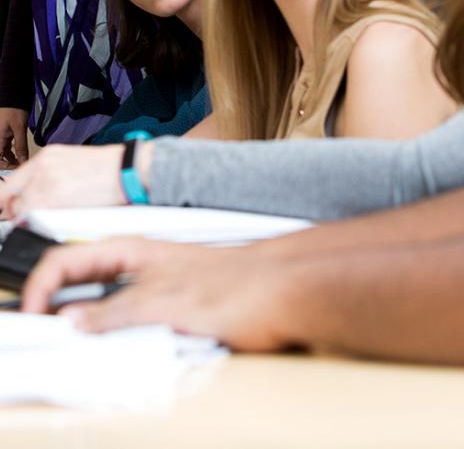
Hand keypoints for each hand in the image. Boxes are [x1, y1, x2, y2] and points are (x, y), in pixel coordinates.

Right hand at [0, 107, 28, 167]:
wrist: (12, 96)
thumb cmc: (14, 109)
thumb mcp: (20, 128)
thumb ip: (21, 146)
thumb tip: (23, 161)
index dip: (6, 166)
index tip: (17, 167)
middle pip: (0, 157)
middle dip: (9, 164)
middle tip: (21, 166)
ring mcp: (0, 137)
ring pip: (3, 153)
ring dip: (11, 159)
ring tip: (22, 161)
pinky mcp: (3, 134)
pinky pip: (5, 147)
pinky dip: (12, 152)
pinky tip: (20, 154)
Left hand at [0, 144, 126, 218]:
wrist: (126, 169)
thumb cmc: (108, 168)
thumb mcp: (72, 161)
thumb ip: (49, 176)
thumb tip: (34, 195)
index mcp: (46, 157)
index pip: (10, 183)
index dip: (7, 200)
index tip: (8, 208)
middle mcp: (42, 169)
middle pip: (11, 199)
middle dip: (17, 212)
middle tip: (29, 218)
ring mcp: (46, 185)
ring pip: (21, 211)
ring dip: (29, 219)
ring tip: (50, 219)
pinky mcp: (55, 202)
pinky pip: (34, 219)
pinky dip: (39, 224)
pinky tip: (54, 221)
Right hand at [23, 237, 300, 352]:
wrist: (284, 293)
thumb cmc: (235, 284)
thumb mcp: (164, 299)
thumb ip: (115, 311)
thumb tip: (71, 322)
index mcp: (130, 251)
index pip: (67, 259)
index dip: (41, 286)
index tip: (32, 318)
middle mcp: (140, 268)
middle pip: (81, 286)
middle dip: (58, 311)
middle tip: (45, 341)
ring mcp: (155, 291)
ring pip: (104, 311)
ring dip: (89, 332)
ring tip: (79, 353)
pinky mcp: (173, 314)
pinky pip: (131, 330)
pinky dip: (117, 345)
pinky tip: (119, 358)